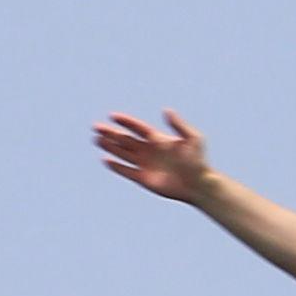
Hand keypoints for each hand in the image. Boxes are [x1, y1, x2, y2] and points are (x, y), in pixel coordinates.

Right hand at [89, 108, 209, 200]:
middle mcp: (149, 150)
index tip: (112, 116)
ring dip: (110, 146)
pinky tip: (105, 160)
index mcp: (158, 139)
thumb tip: (166, 111)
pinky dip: (116, 166)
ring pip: (123, 153)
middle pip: (125, 139)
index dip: (125, 122)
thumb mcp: (193, 139)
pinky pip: (126, 171)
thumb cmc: (198, 160)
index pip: (137, 128)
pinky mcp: (144, 179)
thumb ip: (179, 125)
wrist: (199, 185)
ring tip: (96, 139)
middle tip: (96, 127)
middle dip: (111, 133)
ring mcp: (145, 165)